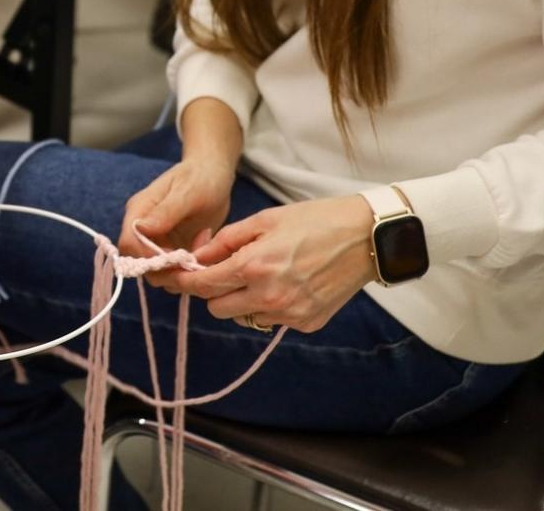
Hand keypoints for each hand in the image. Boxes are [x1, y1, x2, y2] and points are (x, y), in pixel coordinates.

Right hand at [119, 158, 235, 288]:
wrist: (213, 175)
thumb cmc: (200, 177)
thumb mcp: (187, 191)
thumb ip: (166, 211)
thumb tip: (141, 228)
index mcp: (139, 210)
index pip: (128, 243)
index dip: (147, 257)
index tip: (174, 259)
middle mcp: (143, 228)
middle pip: (140, 263)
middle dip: (165, 268)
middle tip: (193, 257)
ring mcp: (156, 240)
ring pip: (157, 271)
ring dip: (179, 269)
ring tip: (202, 245)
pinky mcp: (171, 249)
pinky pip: (173, 270)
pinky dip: (188, 267)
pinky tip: (204, 245)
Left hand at [161, 196, 377, 333]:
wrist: (365, 237)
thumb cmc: (315, 220)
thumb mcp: (265, 220)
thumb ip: (227, 241)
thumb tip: (198, 257)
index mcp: (255, 266)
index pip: (204, 285)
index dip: (186, 281)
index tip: (178, 277)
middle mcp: (269, 296)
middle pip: (217, 309)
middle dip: (215, 292)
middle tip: (226, 272)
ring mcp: (289, 314)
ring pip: (244, 317)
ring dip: (243, 301)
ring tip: (264, 275)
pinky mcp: (306, 324)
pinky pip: (272, 320)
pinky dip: (271, 306)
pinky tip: (288, 284)